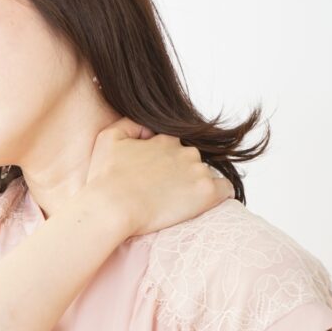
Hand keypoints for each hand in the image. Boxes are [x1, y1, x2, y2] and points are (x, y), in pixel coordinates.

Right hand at [83, 116, 234, 236]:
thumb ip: (129, 124)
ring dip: (193, 184)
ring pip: (204, 174)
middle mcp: (184, 152)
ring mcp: (197, 171)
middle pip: (189, 159)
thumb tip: (148, 128)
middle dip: (178, 171)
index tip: (153, 175)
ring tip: (175, 201)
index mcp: (165, 140)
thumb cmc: (105, 177)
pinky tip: (204, 202)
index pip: (172, 145)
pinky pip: (225, 189)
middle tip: (161, 191)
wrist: (112, 206)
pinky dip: (219, 194)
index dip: (162, 160)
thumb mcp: (108, 137)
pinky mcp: (206, 193)